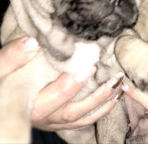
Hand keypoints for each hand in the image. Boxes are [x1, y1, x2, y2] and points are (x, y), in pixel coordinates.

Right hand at [0, 37, 122, 130]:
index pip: (52, 98)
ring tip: (119, 87)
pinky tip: (113, 99)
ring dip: (102, 103)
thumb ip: (12, 57)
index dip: (71, 84)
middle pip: (72, 111)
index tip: (89, 66)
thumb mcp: (0, 70)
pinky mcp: (59, 121)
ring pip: (80, 118)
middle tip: (114, 79)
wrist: (3, 98)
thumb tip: (33, 42)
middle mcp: (43, 117)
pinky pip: (82, 121)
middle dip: (95, 96)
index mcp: (29, 105)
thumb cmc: (1, 84)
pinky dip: (100, 111)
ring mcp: (52, 122)